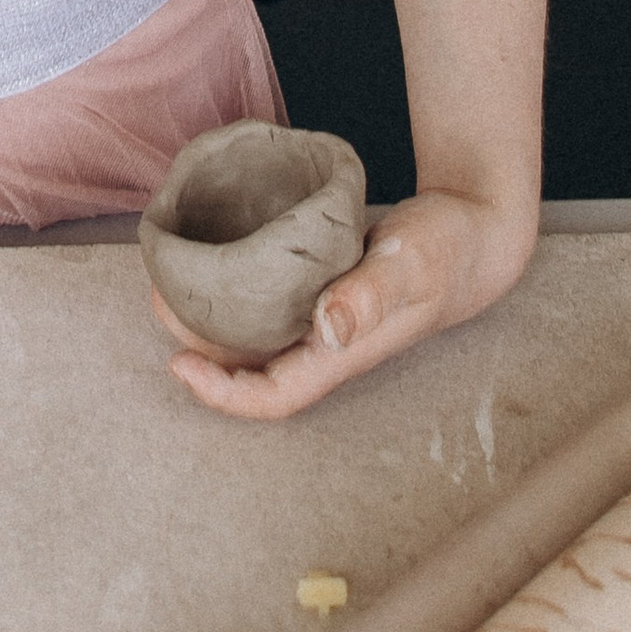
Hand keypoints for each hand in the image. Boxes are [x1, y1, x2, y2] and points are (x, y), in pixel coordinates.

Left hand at [155, 187, 537, 420]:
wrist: (472, 234)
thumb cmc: (446, 251)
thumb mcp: (412, 265)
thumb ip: (372, 295)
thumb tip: (327, 329)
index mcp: (342, 354)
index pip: (274, 397)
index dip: (222, 393)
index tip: (177, 361)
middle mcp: (325, 346)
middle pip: (250, 370)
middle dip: (198, 346)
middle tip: (158, 298)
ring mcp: (323, 321)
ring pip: (254, 337)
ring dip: (211, 318)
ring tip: (172, 278)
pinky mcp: (322, 291)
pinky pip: (268, 304)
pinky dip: (236, 290)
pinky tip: (218, 257)